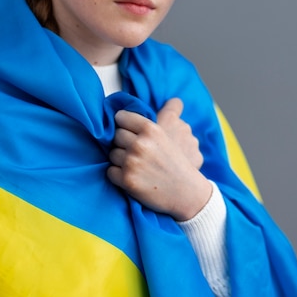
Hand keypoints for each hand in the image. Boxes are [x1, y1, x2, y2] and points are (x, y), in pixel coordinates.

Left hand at [107, 99, 211, 219]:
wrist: (187, 193)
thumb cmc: (177, 163)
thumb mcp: (171, 134)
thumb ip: (159, 118)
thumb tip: (159, 103)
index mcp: (151, 129)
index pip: (121, 117)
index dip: (123, 124)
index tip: (126, 130)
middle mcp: (140, 144)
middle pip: (115, 136)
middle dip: (123, 143)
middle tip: (135, 152)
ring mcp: (132, 162)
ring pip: (112, 154)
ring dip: (120, 160)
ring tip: (136, 165)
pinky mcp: (127, 180)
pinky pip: (110, 171)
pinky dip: (118, 175)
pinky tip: (132, 176)